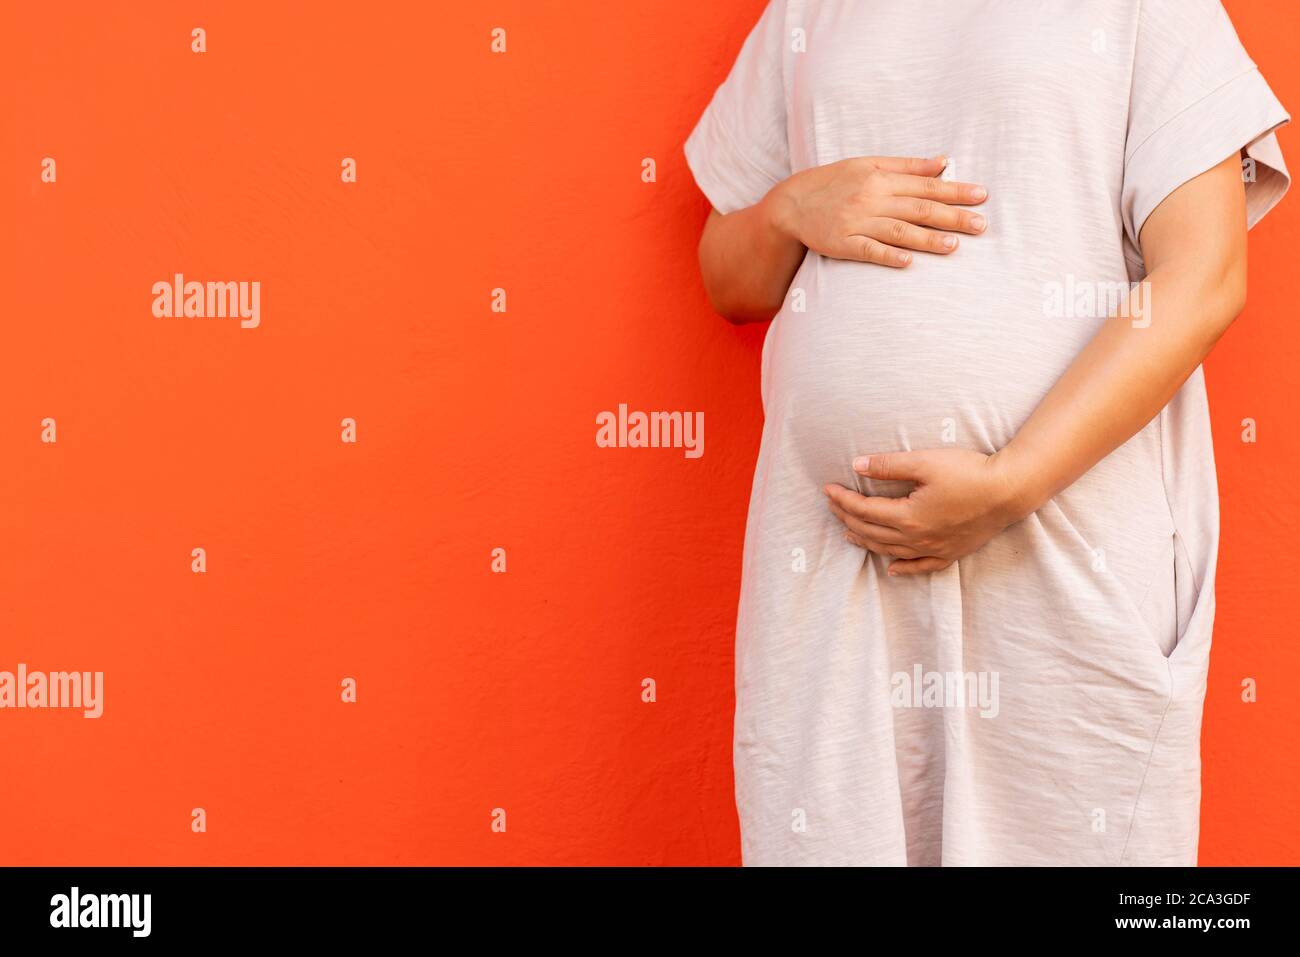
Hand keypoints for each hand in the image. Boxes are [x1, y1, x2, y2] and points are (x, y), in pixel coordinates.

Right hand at [766, 155, 987, 267]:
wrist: (791, 203)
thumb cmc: (834, 182)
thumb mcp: (869, 165)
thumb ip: (907, 166)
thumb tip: (944, 161)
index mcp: (881, 179)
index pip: (926, 185)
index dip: (955, 190)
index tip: (982, 195)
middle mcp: (871, 199)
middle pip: (918, 208)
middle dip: (952, 216)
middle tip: (981, 225)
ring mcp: (857, 223)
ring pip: (898, 230)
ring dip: (927, 238)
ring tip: (954, 246)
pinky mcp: (842, 244)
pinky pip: (868, 251)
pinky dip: (887, 256)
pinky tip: (907, 263)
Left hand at [823, 449, 1033, 575]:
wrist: (1010, 491)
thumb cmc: (969, 472)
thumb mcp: (925, 462)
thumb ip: (888, 466)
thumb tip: (856, 465)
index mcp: (907, 516)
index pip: (863, 510)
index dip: (842, 500)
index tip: (827, 489)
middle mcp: (916, 538)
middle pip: (871, 532)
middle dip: (847, 519)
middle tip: (833, 506)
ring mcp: (934, 549)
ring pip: (890, 550)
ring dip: (866, 542)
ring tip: (849, 533)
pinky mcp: (951, 553)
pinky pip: (921, 566)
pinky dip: (903, 568)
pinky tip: (891, 568)